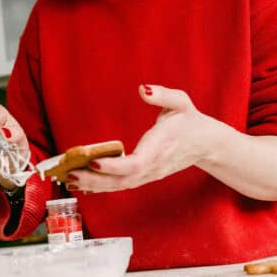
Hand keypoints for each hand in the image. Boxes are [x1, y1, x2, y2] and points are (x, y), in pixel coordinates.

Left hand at [65, 85, 217, 192]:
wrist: (206, 144)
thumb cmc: (190, 121)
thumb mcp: (181, 102)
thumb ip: (163, 95)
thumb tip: (143, 89)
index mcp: (160, 147)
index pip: (136, 163)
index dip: (115, 166)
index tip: (95, 162)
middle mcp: (153, 166)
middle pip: (122, 180)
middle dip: (95, 180)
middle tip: (70, 174)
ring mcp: (149, 174)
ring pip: (120, 186)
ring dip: (94, 185)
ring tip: (69, 180)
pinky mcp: (145, 176)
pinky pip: (122, 185)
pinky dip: (101, 187)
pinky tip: (83, 186)